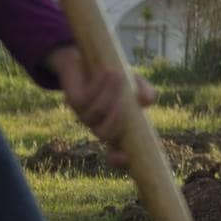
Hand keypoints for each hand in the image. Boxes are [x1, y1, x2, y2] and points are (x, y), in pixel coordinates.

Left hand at [46, 46, 156, 170]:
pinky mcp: (73, 101)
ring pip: (95, 114)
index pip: (116, 154)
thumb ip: (144, 91)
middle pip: (105, 135)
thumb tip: (147, 99)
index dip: (120, 161)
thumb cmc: (113, 76)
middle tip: (127, 101)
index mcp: (116, 129)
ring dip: (109, 94)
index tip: (126, 158)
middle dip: (116, 119)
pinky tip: (108, 71)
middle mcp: (98, 126)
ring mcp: (84, 115)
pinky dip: (99, 85)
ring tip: (118, 75)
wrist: (83, 59)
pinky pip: (86, 99)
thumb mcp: (134, 83)